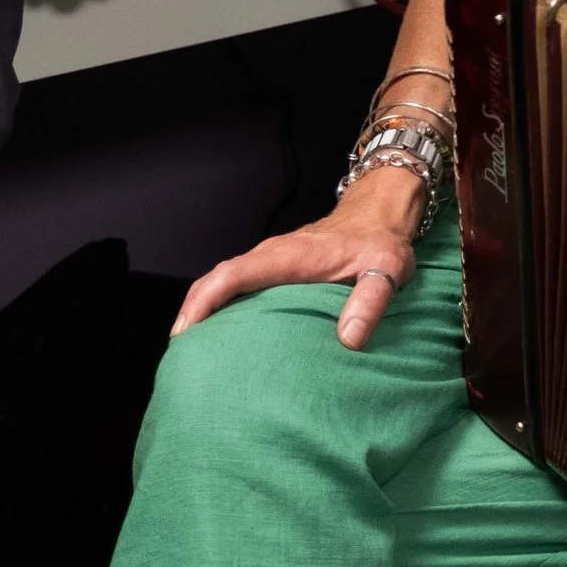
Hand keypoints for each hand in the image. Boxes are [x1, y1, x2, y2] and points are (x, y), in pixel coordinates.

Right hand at [172, 184, 424, 349]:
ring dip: (202, 308)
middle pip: (216, 279)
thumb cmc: (380, 243)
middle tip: (180, 353)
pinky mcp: (275, 267)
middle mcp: (271, 255)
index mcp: (289, 256)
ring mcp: (270, 260)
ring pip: (223, 281)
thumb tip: (349, 340)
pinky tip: (219, 330)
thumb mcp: (385, 271)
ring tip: (192, 348)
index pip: (234, 275)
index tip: (186, 330)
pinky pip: (236, 283)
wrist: (380, 214)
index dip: (206, 301)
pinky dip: (218, 303)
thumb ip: (369, 303)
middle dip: (192, 312)